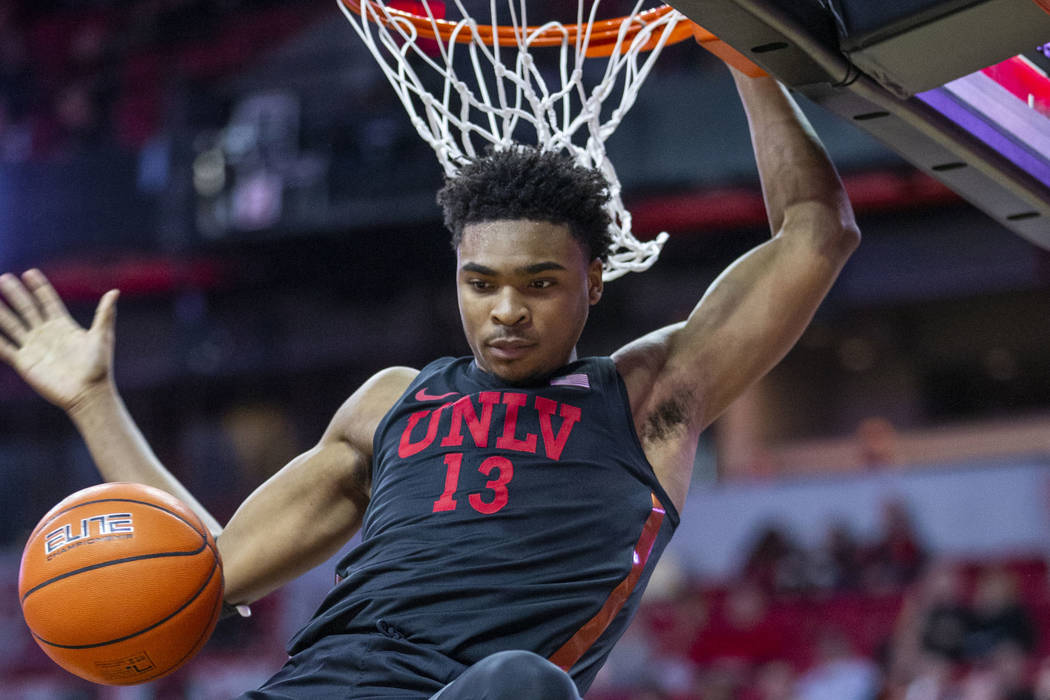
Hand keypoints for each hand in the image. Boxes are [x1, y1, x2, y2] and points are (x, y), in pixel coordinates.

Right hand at [0, 269, 118, 411]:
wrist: (88, 393)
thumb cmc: (99, 366)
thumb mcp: (102, 336)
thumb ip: (105, 314)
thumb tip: (115, 291)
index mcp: (64, 326)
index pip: (48, 302)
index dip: (39, 288)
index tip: (29, 272)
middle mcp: (47, 334)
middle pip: (27, 309)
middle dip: (15, 294)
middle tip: (3, 277)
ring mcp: (34, 347)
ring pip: (12, 325)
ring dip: (1, 312)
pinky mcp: (25, 363)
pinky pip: (5, 348)